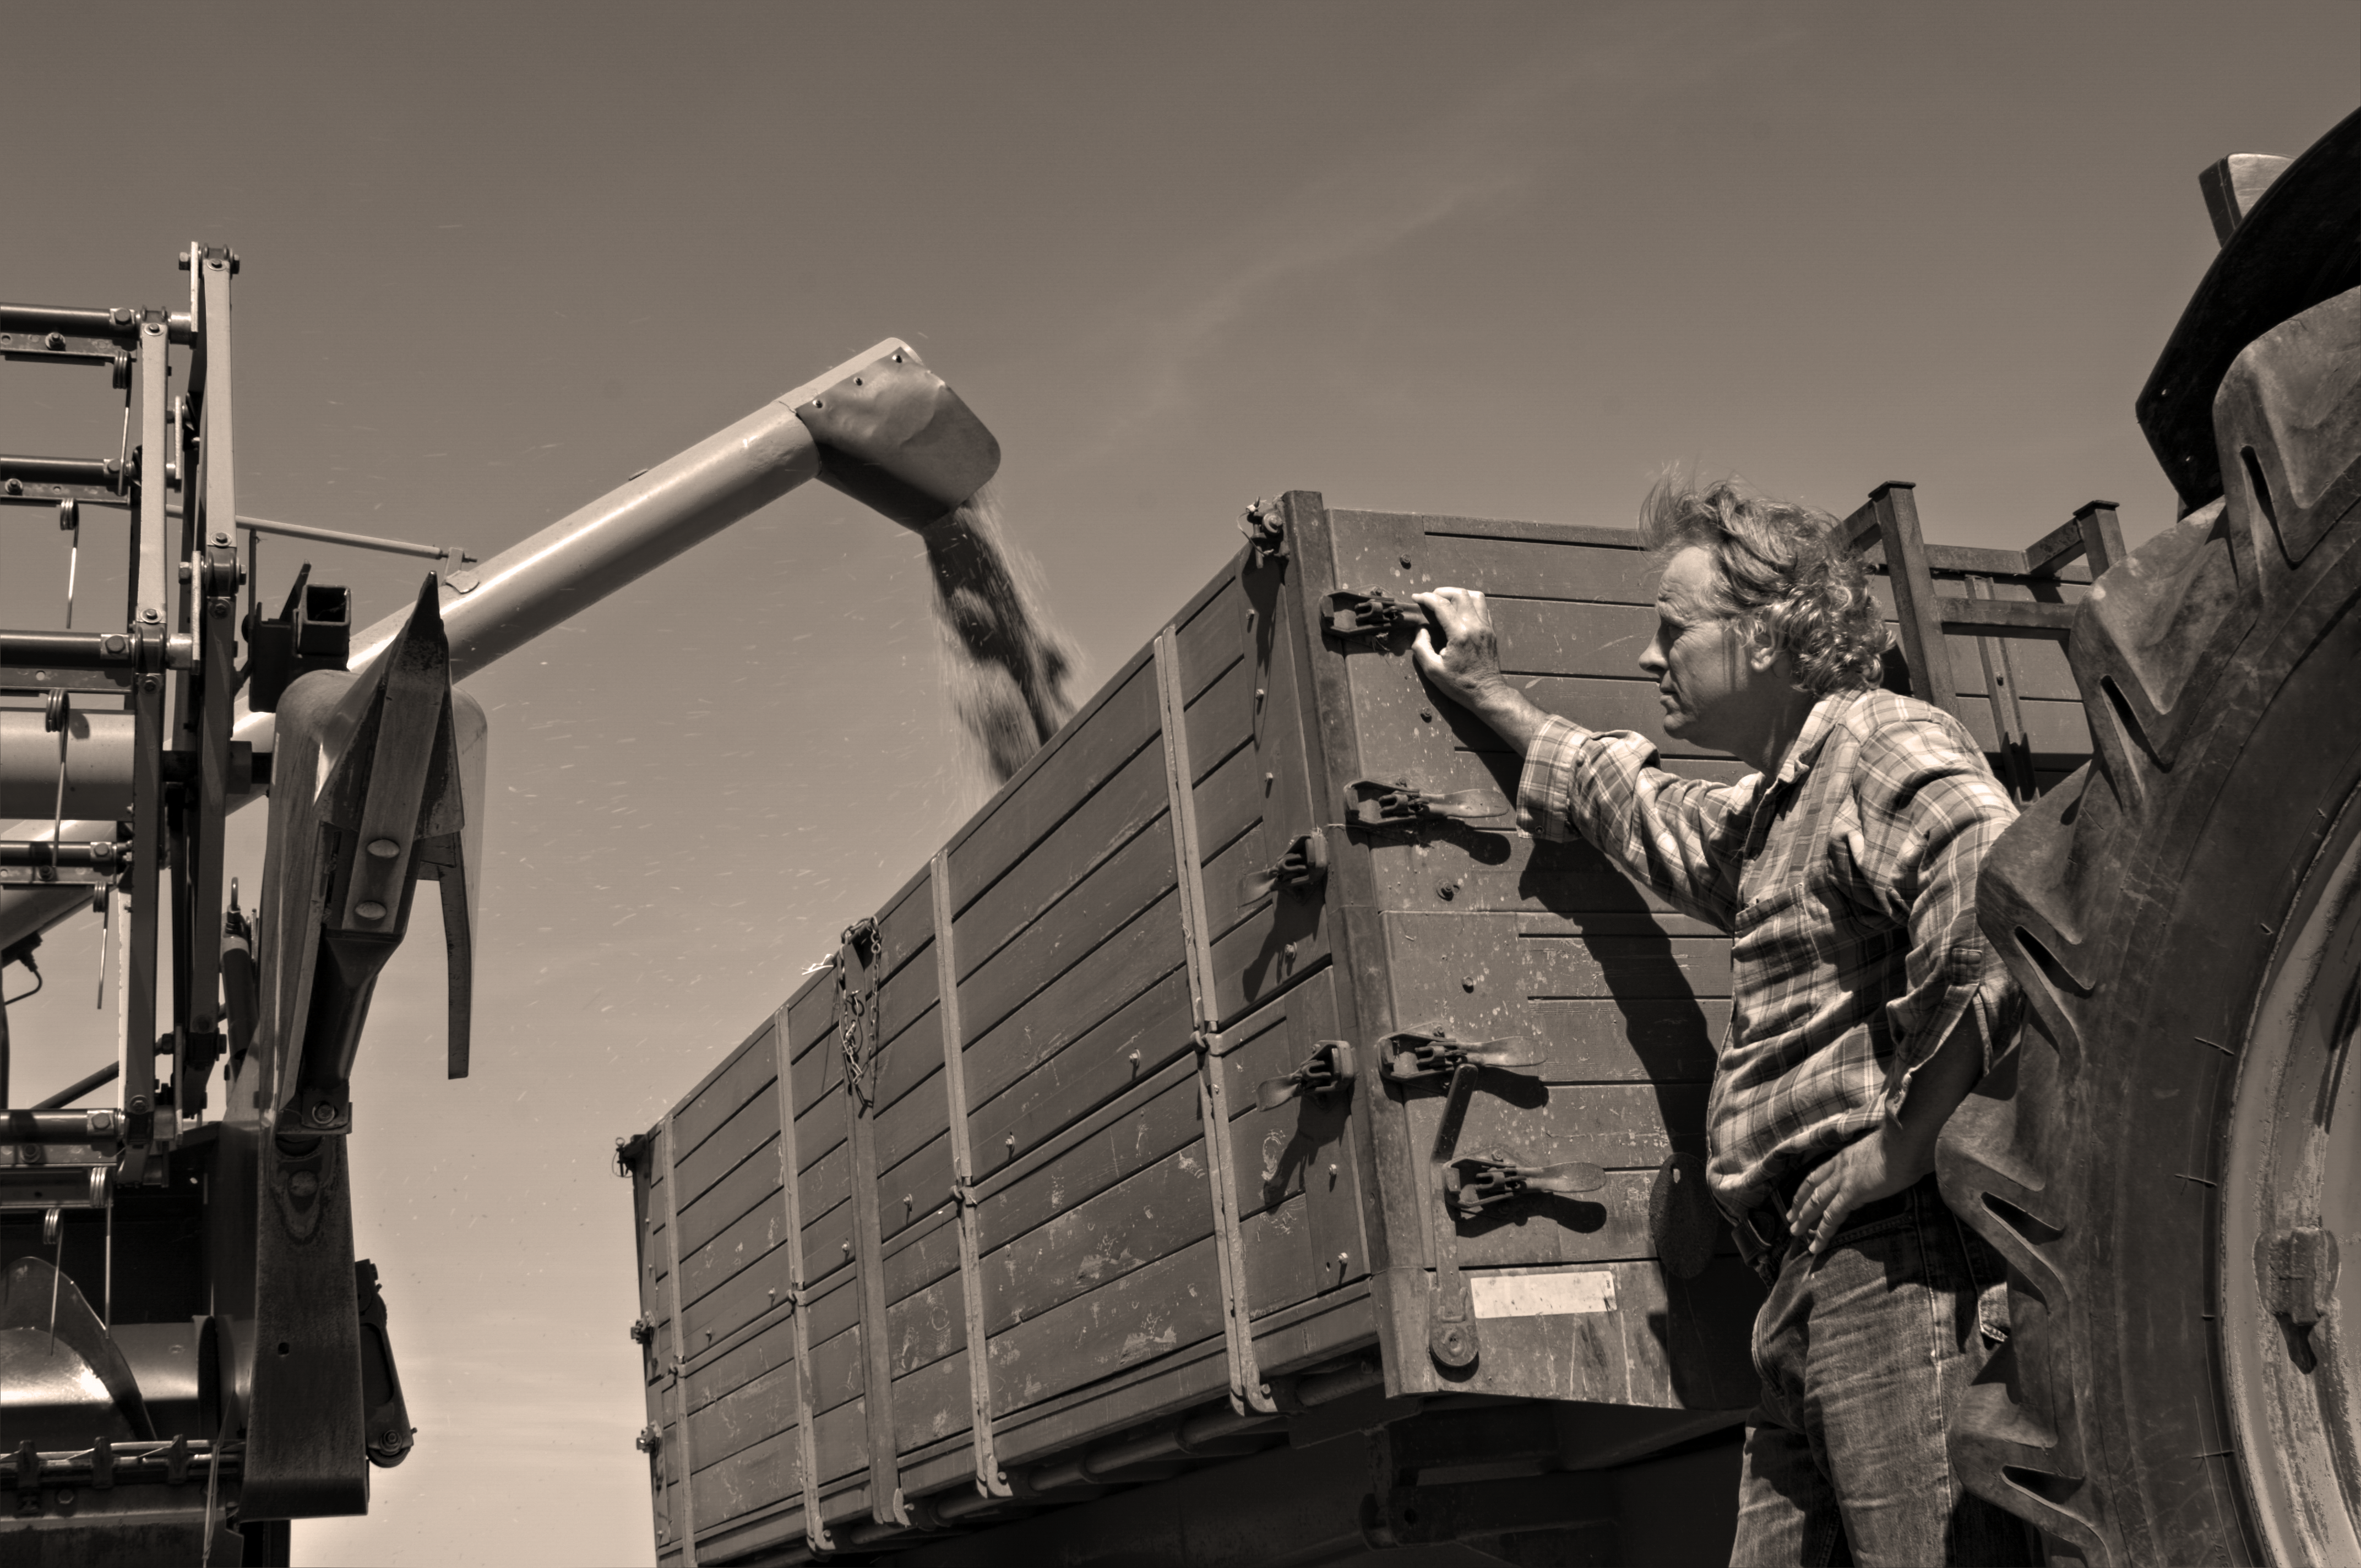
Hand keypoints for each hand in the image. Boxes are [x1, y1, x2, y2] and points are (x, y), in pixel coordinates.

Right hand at [1410, 587, 1551, 755]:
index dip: (1426, 598)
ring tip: (1446, 601)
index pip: (1442, 605)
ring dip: (1458, 594)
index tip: (1417, 598)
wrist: (1487, 693)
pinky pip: (1483, 607)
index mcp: (1460, 634)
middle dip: (1442, 592)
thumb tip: (1421, 630)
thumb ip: (1421, 647)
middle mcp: (1475, 626)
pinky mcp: (1491, 631)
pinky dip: (1470, 603)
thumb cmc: (1459, 684)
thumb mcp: (1432, 670)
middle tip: (1430, 599)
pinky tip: (1460, 612)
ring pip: (1475, 596)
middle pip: (1460, 594)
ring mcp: (1486, 627)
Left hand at [1784, 1121, 1926, 1256]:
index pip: (1821, 1173)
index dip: (1809, 1187)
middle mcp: (1840, 1167)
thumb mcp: (1885, 1150)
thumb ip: (1879, 1160)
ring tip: (1795, 1233)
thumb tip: (1888, 1167)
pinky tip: (1816, 1245)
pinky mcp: (1852, 1194)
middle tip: (1790, 1219)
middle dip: (1799, 1204)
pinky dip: (1823, 1233)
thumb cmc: (1906, 1143)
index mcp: (1847, 1156)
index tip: (1801, 1198)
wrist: (1907, 1140)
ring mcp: (1844, 1180)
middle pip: (1812, 1187)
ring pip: (1816, 1203)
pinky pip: (1832, 1217)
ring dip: (1804, 1220)